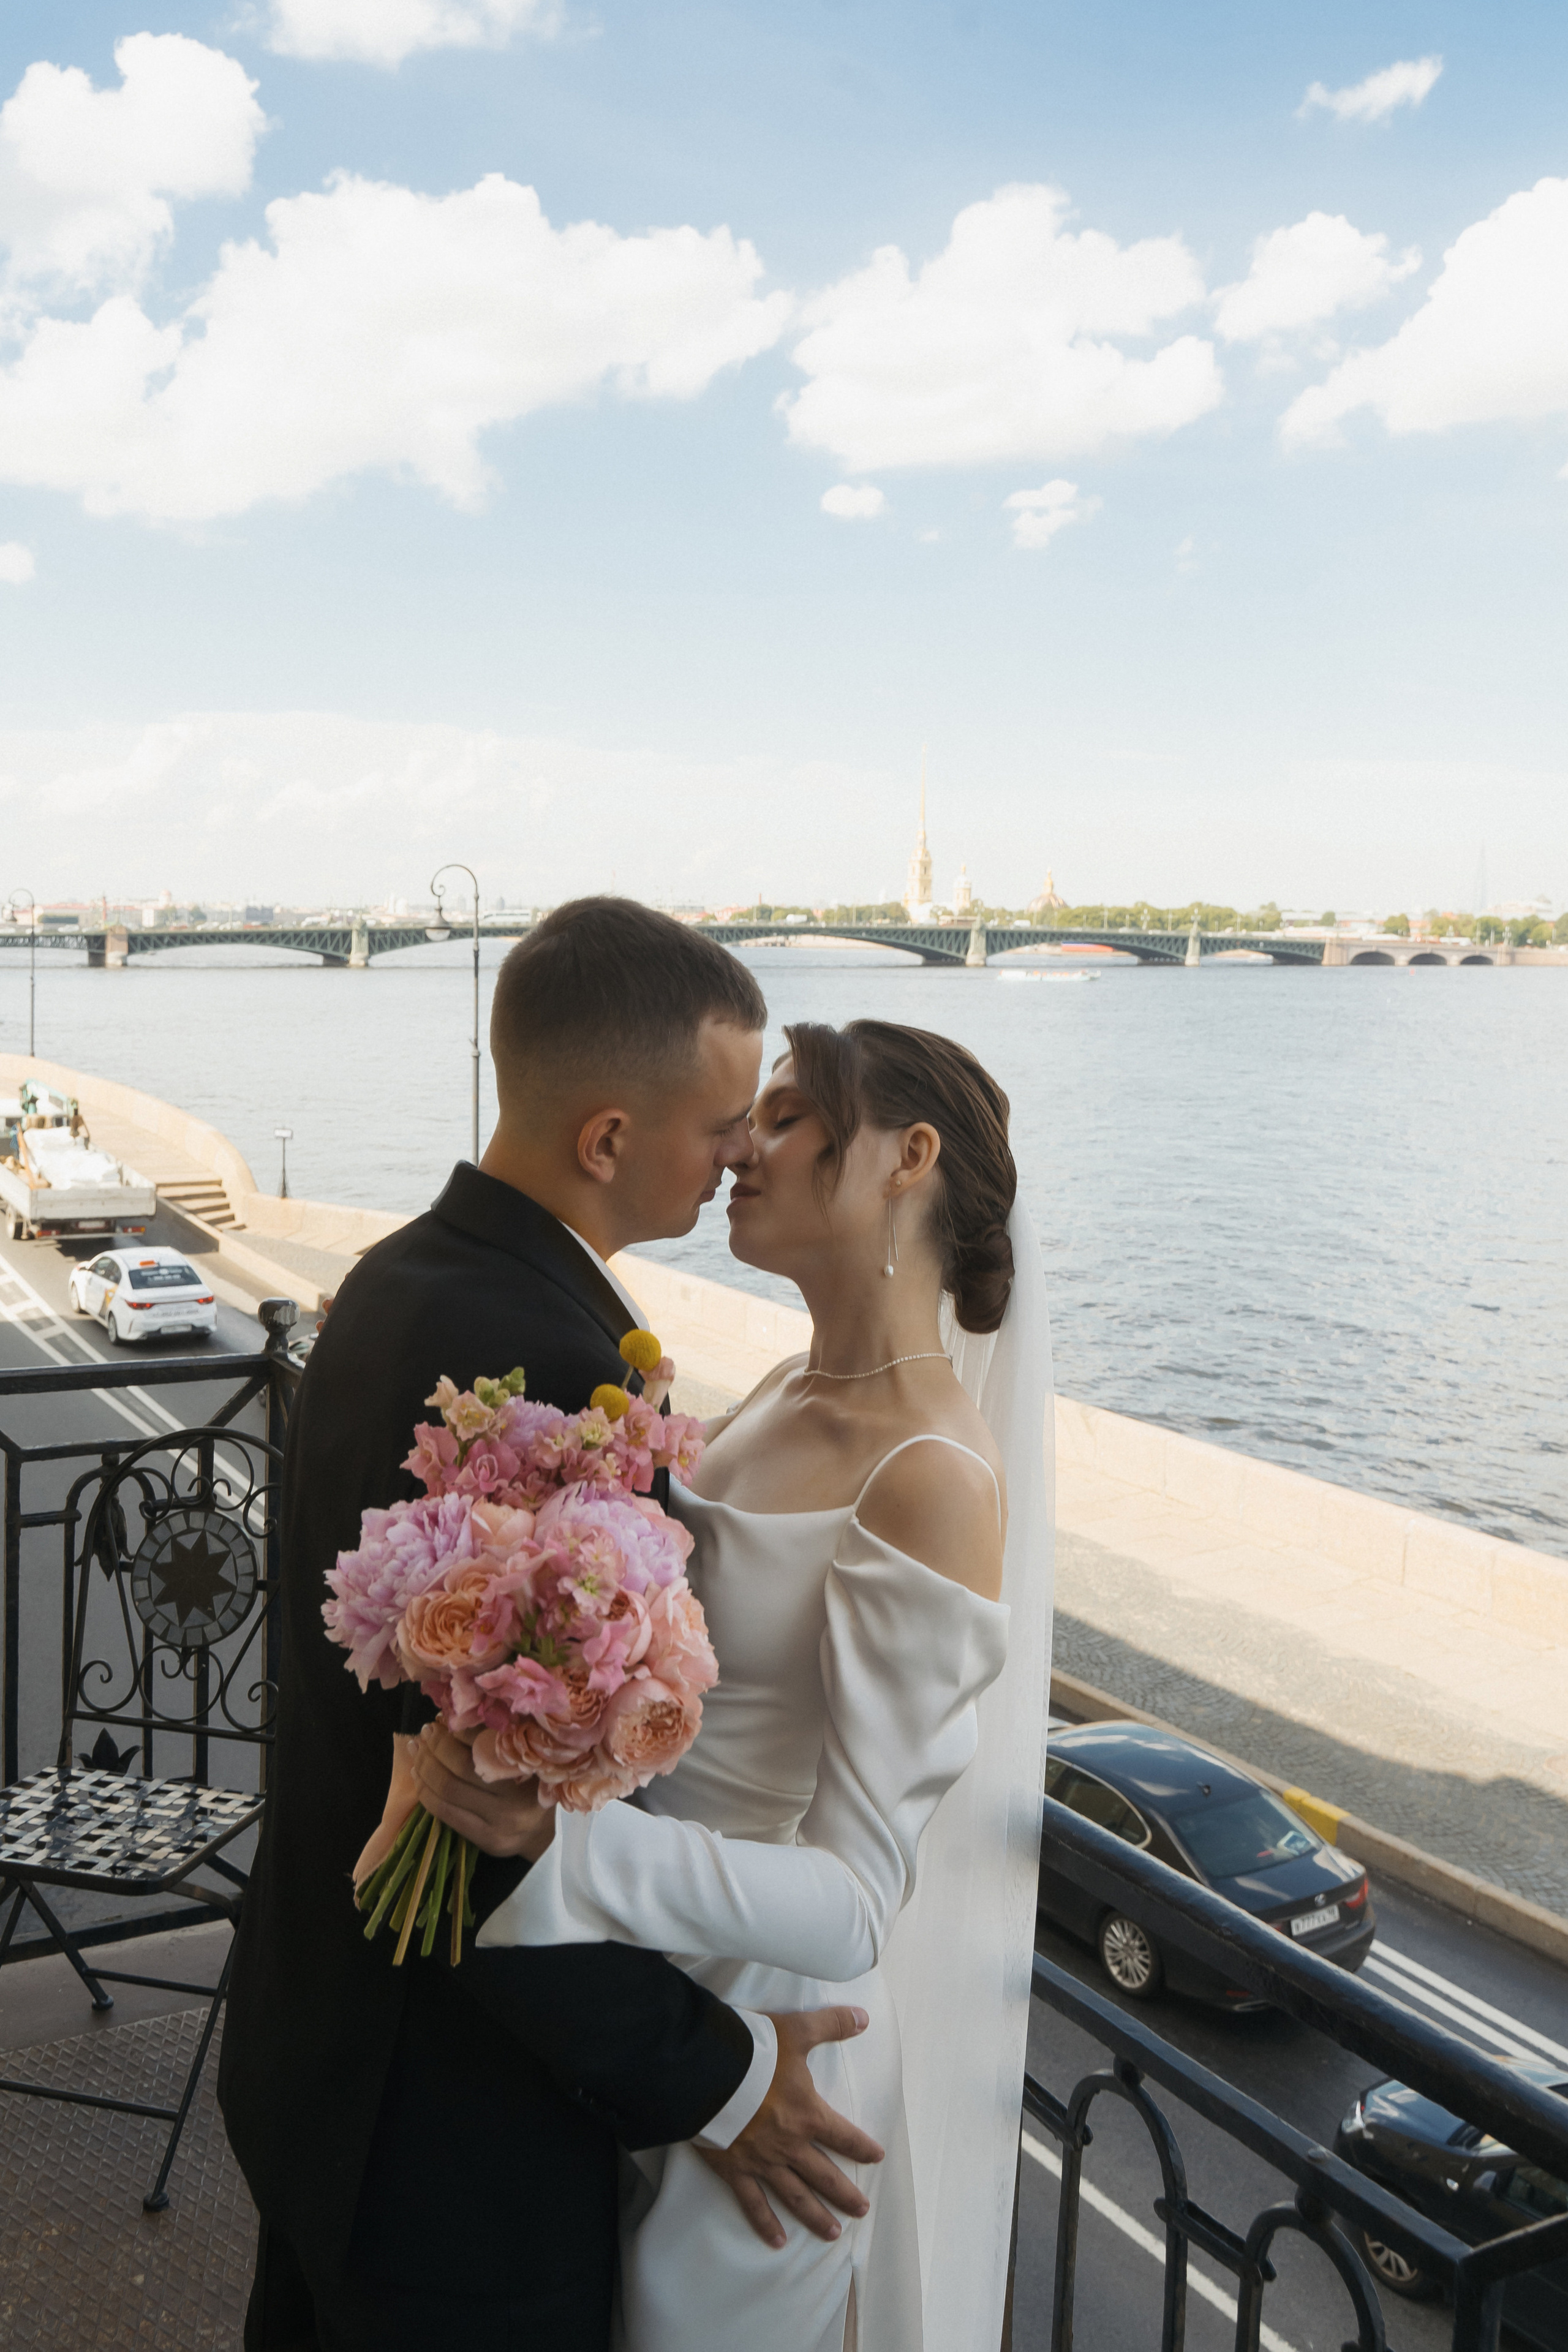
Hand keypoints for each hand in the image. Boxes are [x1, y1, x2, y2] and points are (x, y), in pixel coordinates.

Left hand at [409, 1723, 555, 1861]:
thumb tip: (463, 1717)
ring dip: (425, 1766)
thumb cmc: (531, 1788)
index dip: (461, 1732)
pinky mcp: (480, 1839)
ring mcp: (495, 1824)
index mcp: (528, 1773)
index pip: (487, 1746)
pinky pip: (444, 1812)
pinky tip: (418, 1775)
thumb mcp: (527, 1760)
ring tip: (417, 1748)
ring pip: (448, 1791)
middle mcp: (513, 1802)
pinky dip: (425, 1791)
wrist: (539, 1834)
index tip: (447, 1718)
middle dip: (437, 1746)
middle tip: (427, 1730)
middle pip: (462, 1768)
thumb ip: (503, 1741)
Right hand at [697, 2006, 884, 2249]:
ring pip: (795, 2196)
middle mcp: (789, 2145)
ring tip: (833, 2234)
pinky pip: (753, 2203)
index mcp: (807, 2114)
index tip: (877, 2157)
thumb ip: (832, 2024)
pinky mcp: (735, 2170)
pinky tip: (777, 2242)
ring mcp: (762, 2162)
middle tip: (862, 2211)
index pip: (843, 2135)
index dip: (861, 2146)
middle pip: (824, 2175)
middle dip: (845, 2194)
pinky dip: (765, 2224)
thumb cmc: (753, 2051)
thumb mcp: (797, 2031)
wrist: (708, 2072)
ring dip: (816, 2217)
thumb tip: (864, 2017)